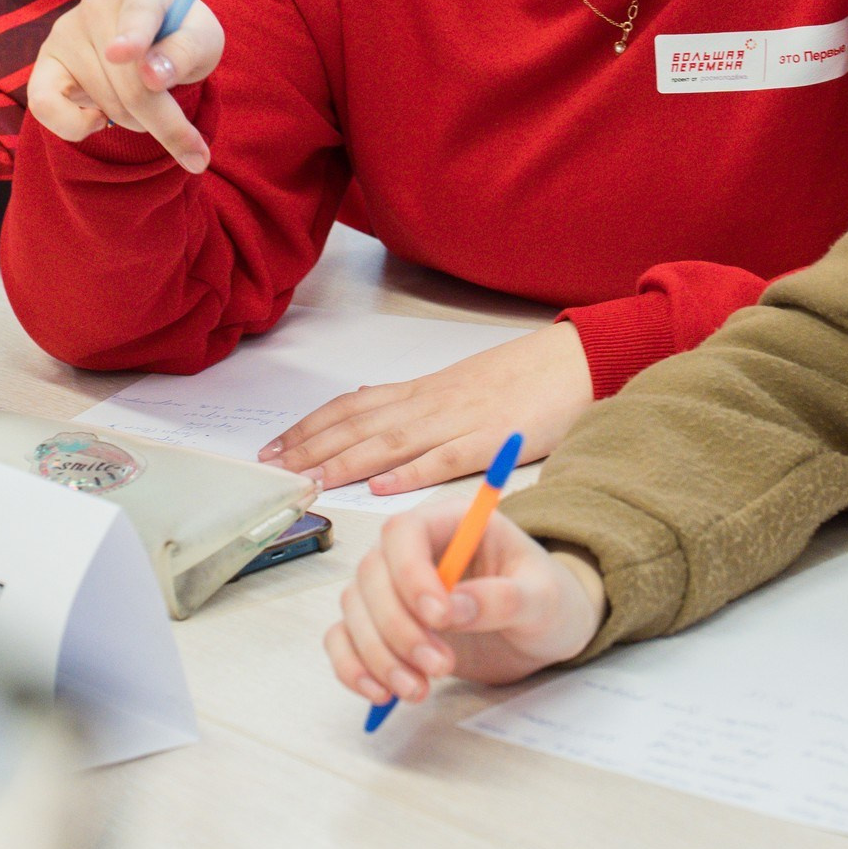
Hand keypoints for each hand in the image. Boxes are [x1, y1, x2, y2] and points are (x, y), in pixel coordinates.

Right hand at [26, 0, 224, 171]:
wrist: (152, 41)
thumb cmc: (181, 38)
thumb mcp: (203, 41)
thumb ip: (187, 52)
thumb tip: (153, 76)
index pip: (138, 14)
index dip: (133, 36)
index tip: (123, 54)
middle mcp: (96, 6)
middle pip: (130, 82)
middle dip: (165, 119)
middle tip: (191, 145)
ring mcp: (65, 34)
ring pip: (104, 102)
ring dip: (135, 122)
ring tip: (145, 104)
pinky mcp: (44, 65)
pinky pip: (45, 106)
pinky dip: (75, 127)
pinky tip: (99, 120)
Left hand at [262, 322, 592, 494]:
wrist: (575, 360)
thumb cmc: (522, 377)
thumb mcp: (458, 382)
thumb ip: (413, 398)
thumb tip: (366, 400)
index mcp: (422, 391)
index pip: (352, 406)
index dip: (309, 426)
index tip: (274, 447)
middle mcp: (432, 403)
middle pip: (360, 424)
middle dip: (312, 447)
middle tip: (272, 470)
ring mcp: (460, 420)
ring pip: (392, 441)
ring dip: (347, 462)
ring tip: (311, 481)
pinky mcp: (492, 440)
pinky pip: (445, 458)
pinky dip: (410, 473)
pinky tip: (382, 487)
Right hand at [326, 497, 604, 707]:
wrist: (545, 633)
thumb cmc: (549, 601)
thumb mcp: (544, 597)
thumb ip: (502, 598)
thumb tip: (452, 609)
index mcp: (451, 524)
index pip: (404, 532)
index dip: (410, 573)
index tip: (439, 618)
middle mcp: (414, 551)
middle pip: (372, 575)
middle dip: (397, 628)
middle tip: (440, 667)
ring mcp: (394, 589)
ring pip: (355, 610)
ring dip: (378, 655)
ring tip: (419, 691)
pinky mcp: (385, 628)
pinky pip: (346, 639)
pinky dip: (353, 668)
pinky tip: (382, 693)